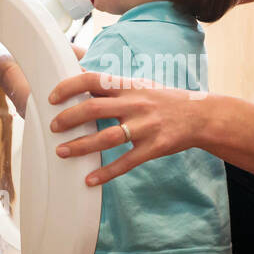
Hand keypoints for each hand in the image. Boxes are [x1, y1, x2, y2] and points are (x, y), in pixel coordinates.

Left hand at [47, 72, 203, 185]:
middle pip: (94, 108)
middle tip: (53, 128)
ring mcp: (145, 127)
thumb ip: (113, 84)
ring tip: (61, 152)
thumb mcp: (140, 85)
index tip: (52, 98)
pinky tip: (90, 180)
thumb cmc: (165, 100)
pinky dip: (107, 173)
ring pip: (107, 137)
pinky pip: (127, 162)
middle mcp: (135, 104)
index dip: (69, 86)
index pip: (93, 80)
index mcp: (129, 87)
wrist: (200, 116)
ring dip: (81, 146)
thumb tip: (82, 72)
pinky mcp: (154, 147)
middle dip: (69, 118)